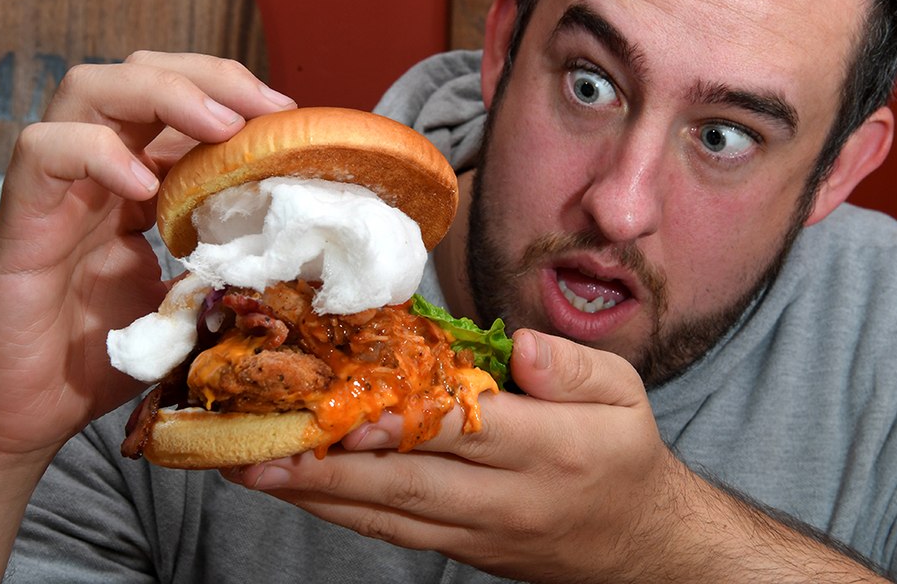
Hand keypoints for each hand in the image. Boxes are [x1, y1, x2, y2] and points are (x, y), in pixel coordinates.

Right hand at [0, 51, 296, 466]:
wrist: (13, 422)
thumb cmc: (90, 363)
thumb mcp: (177, 309)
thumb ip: (216, 273)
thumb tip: (285, 260)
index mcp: (132, 191)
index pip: (177, 111)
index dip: (233, 99)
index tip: (287, 120)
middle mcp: (93, 177)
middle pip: (138, 76)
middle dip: (209, 77)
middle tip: (267, 108)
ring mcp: (53, 194)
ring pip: (88, 92)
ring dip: (163, 92)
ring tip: (220, 125)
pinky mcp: (19, 224)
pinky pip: (44, 154)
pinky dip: (97, 152)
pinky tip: (142, 185)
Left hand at [226, 329, 682, 582]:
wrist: (640, 544)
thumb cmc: (623, 454)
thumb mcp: (625, 394)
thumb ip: (573, 367)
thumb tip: (521, 347)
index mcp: (549, 446)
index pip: (463, 429)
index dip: (399, 422)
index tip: (342, 412)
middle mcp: (507, 496)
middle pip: (408, 481)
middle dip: (328, 469)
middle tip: (259, 452)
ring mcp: (481, 531)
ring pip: (392, 514)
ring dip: (320, 495)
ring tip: (256, 472)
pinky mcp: (466, 549)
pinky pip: (399, 532)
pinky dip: (347, 513)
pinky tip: (304, 493)